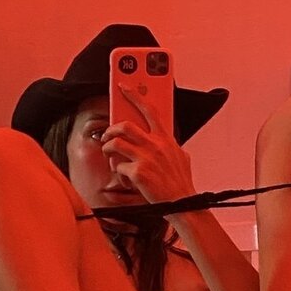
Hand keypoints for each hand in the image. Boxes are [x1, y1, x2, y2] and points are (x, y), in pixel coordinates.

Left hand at [101, 84, 195, 203]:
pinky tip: (126, 179)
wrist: (182, 203)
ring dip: (108, 148)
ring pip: (116, 143)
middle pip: (125, 125)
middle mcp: (155, 144)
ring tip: (109, 153)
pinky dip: (119, 173)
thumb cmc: (181, 183)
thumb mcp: (182, 157)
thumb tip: (169, 143)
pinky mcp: (138, 172)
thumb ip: (173, 146)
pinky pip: (118, 167)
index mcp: (166, 138)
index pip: (149, 110)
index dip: (134, 96)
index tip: (123, 87)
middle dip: (111, 128)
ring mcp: (146, 157)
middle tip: (108, 134)